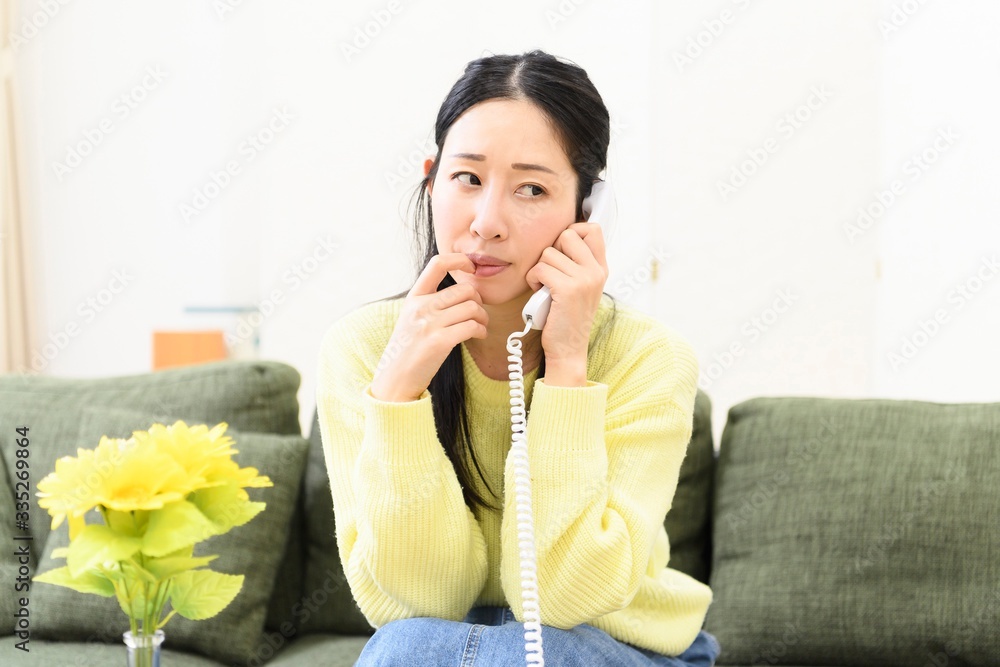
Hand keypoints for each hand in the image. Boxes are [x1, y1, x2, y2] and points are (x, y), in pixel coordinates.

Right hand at [370, 253, 487, 401]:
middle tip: (479, 313)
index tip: (471, 265)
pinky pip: (472, 326)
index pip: (437, 263)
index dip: (459, 259)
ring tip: (480, 326)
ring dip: (483, 317)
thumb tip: (465, 292)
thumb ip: (431, 302)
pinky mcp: (439, 341)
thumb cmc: (409, 350)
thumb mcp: (412, 318)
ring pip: (472, 307)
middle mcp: (421, 307)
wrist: (395, 379)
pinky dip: (481, 330)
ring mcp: (429, 323)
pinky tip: (479, 335)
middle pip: (464, 289)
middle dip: (479, 301)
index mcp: (414, 297)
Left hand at [524, 222, 607, 369]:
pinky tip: (539, 293)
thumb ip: (577, 264)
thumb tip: (560, 238)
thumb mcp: (580, 287)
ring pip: (548, 253)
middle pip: (567, 234)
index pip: (592, 229)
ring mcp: (584, 279)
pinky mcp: (568, 289)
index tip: (562, 252)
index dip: (572, 232)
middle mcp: (596, 271)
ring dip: (539, 269)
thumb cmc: (566, 318)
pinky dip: (533, 280)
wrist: (568, 349)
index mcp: (601, 269)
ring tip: (545, 287)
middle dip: (552, 250)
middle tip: (551, 272)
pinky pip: (540, 269)